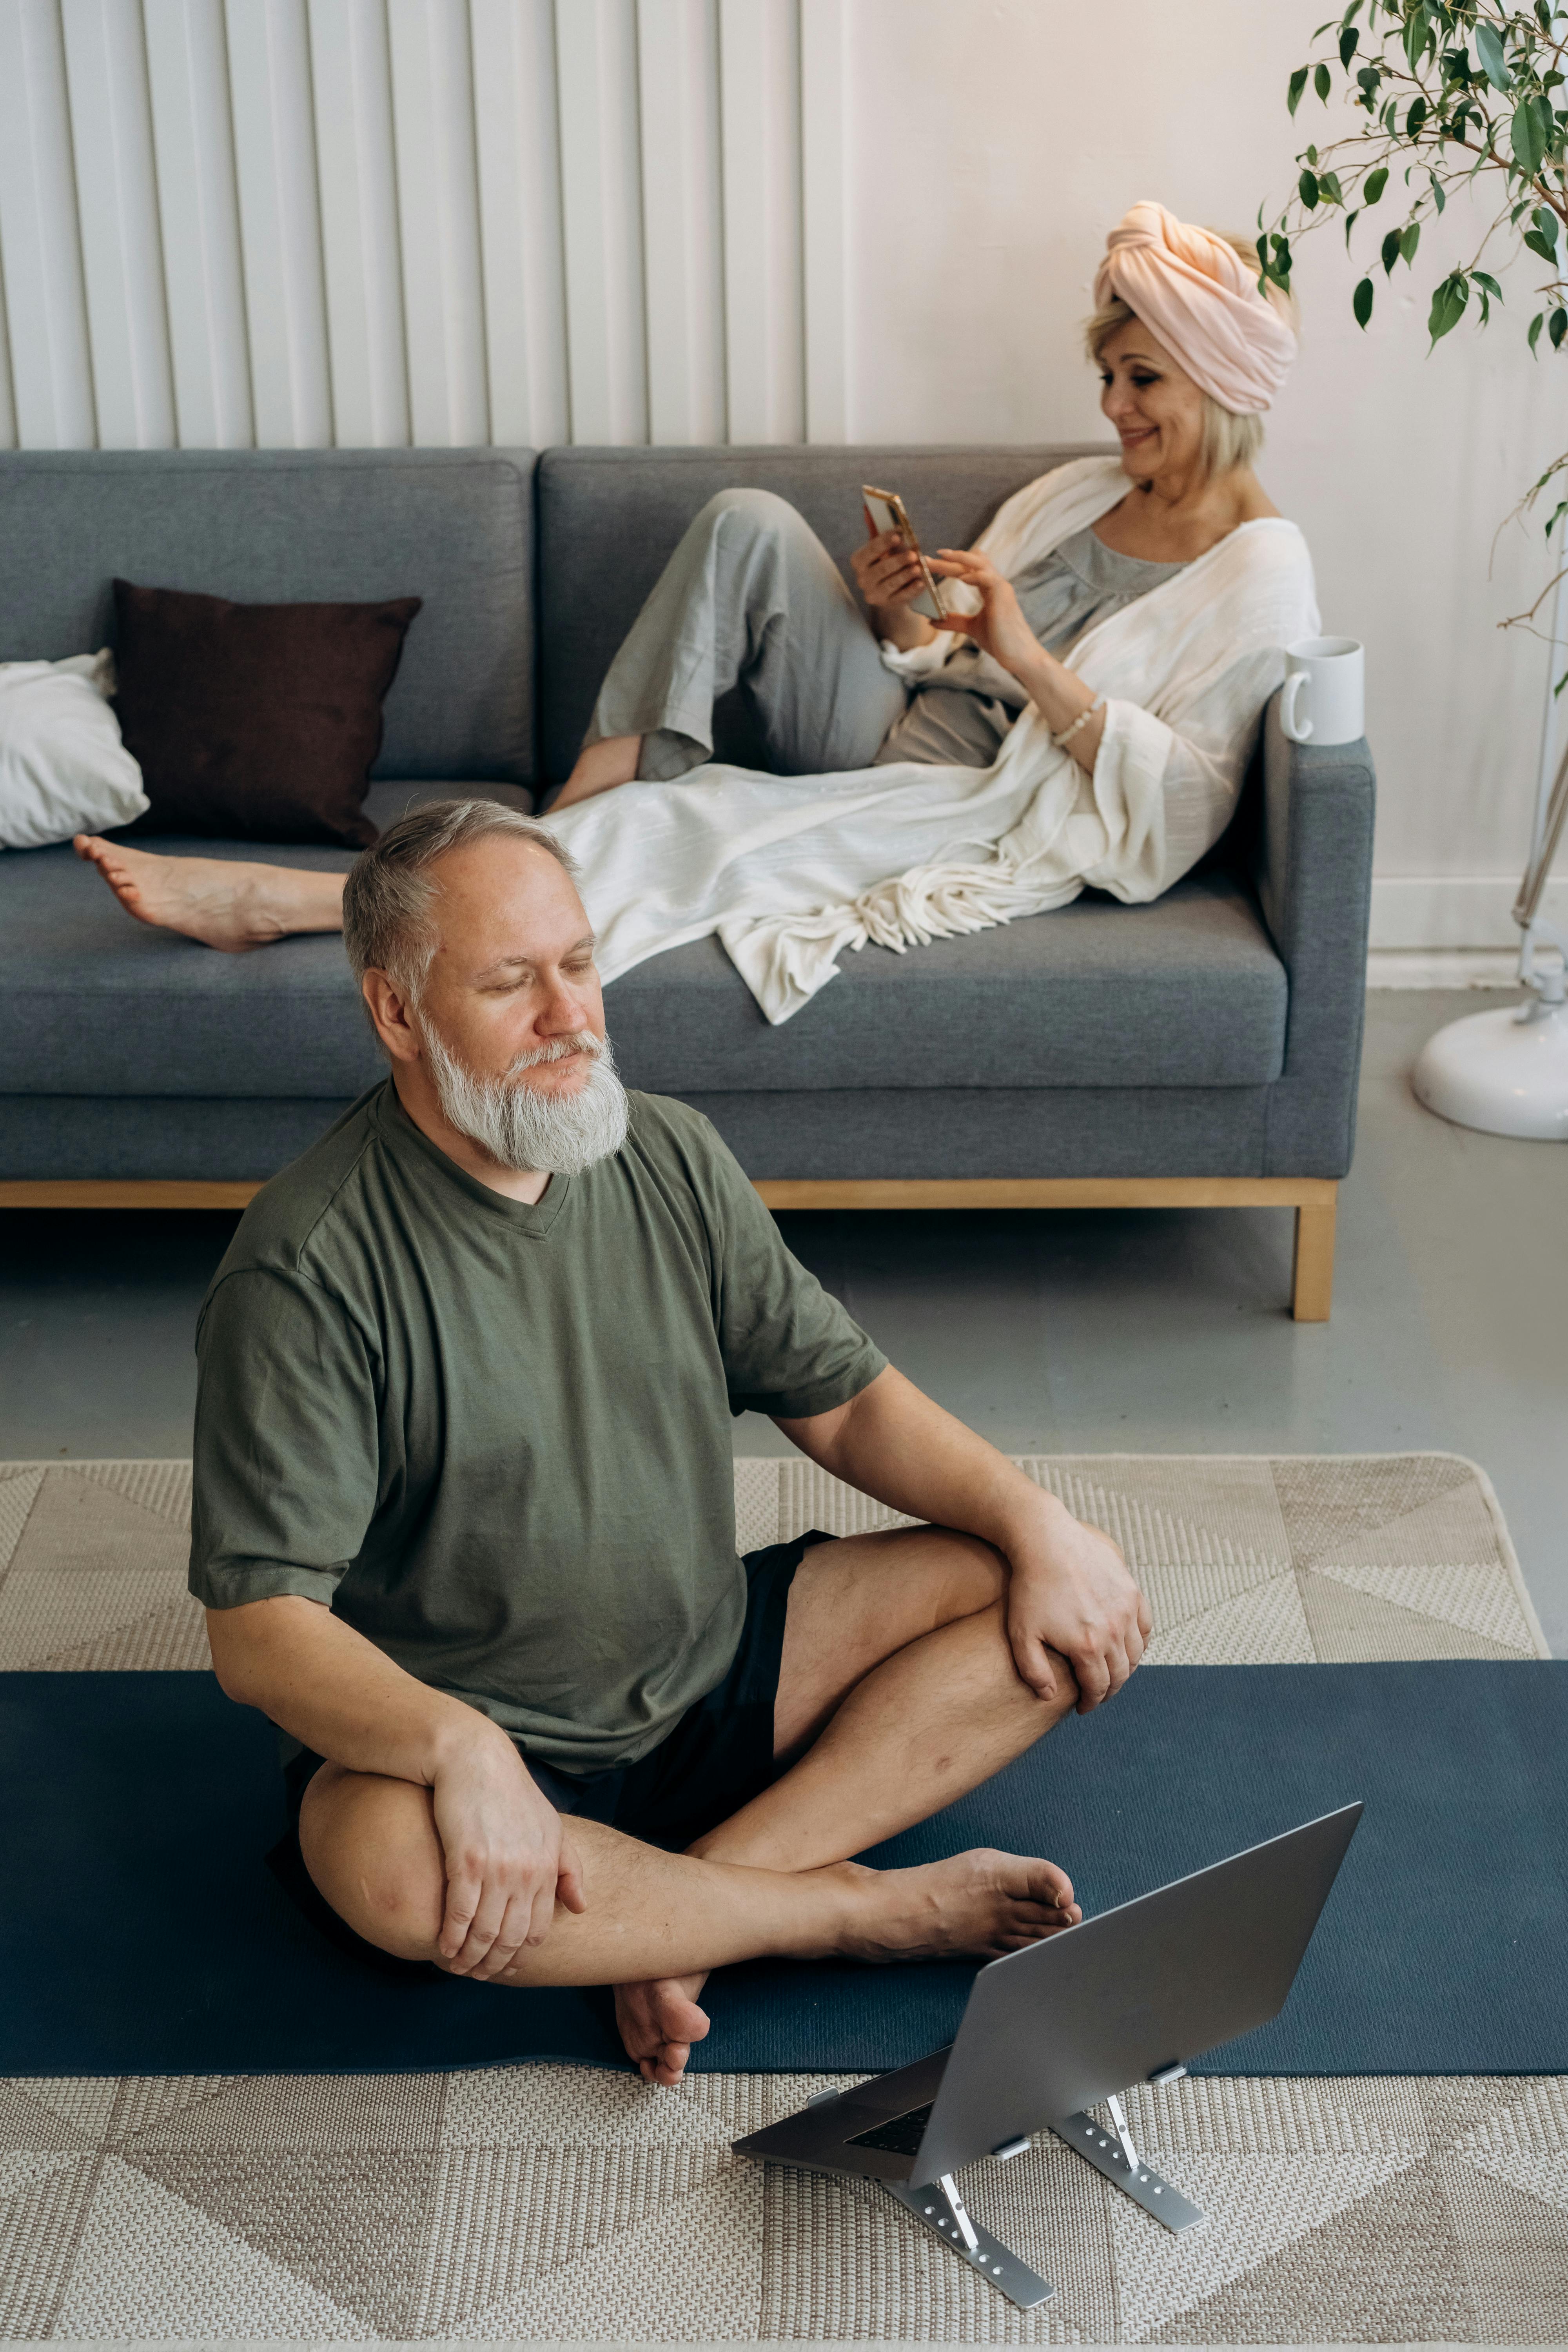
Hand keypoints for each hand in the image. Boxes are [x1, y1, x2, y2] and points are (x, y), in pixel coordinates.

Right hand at [430, 1719, 586, 1979]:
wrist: (474, 1759)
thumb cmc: (511, 1793)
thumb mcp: (552, 1826)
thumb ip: (569, 1867)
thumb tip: (581, 1907)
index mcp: (548, 1865)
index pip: (538, 1929)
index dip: (520, 1954)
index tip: (505, 1966)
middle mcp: (526, 1872)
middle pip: (511, 1937)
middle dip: (494, 1963)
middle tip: (478, 1974)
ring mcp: (497, 1868)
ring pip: (484, 1932)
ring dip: (470, 1958)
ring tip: (458, 1967)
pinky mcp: (465, 1861)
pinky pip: (459, 1914)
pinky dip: (451, 1938)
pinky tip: (443, 1948)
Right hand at [850, 516, 936, 635]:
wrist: (889, 591)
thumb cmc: (885, 561)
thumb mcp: (880, 546)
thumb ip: (874, 528)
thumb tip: (867, 505)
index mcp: (858, 561)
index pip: (869, 550)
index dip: (884, 542)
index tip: (898, 533)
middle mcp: (862, 579)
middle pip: (880, 569)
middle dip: (897, 561)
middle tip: (913, 554)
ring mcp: (873, 594)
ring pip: (890, 585)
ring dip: (905, 576)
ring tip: (918, 567)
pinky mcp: (886, 605)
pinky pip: (900, 598)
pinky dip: (911, 590)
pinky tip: (922, 583)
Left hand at [927, 547, 1040, 676]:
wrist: (1018, 655)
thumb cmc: (999, 641)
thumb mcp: (971, 628)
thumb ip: (954, 621)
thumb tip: (933, 620)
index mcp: (989, 588)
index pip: (969, 568)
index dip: (952, 562)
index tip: (932, 561)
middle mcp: (995, 583)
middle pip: (971, 562)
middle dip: (949, 559)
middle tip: (925, 559)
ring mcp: (1000, 587)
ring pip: (979, 564)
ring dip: (957, 560)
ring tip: (939, 558)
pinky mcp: (1003, 596)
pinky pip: (988, 578)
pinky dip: (973, 576)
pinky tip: (959, 577)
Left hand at [1001, 1496, 1151, 1711]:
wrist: (1046, 1540)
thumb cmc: (1029, 1587)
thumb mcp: (1021, 1634)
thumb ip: (1034, 1671)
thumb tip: (1050, 1696)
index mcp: (1087, 1646)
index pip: (1098, 1687)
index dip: (1091, 1702)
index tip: (1083, 1706)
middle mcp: (1114, 1630)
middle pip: (1121, 1674)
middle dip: (1109, 1690)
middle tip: (1097, 1694)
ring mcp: (1126, 1609)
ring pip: (1136, 1653)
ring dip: (1126, 1669)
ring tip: (1111, 1673)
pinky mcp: (1132, 1591)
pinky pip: (1145, 1626)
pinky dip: (1139, 1642)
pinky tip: (1127, 1646)